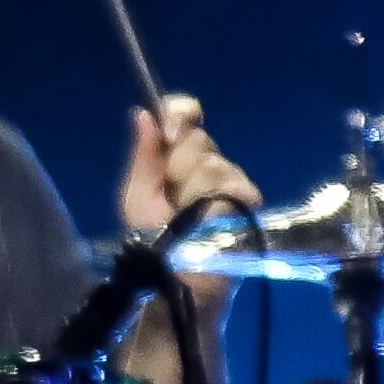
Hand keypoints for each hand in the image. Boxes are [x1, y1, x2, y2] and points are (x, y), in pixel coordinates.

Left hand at [119, 92, 260, 239]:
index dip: (180, 111)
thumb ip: (142, 156)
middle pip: (198, 139)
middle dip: (179, 163)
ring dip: (193, 189)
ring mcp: (229, 179)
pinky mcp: (246, 199)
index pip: (185, 116)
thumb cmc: (152, 238)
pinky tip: (206, 219)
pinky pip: (231, 185)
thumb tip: (142, 113)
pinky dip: (213, 202)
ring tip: (186, 214)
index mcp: (177, 156)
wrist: (174, 272)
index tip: (171, 127)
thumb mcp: (138, 196)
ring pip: (214, 162)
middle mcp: (206, 161)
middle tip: (171, 190)